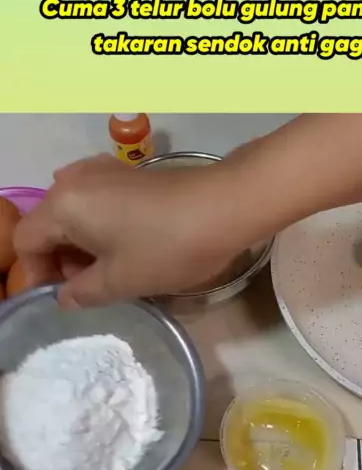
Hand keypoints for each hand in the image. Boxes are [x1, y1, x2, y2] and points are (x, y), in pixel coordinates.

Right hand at [14, 155, 248, 306]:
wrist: (227, 205)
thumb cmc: (168, 246)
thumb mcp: (121, 281)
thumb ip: (83, 292)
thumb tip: (65, 296)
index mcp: (63, 205)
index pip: (27, 242)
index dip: (37, 275)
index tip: (63, 299)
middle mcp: (75, 180)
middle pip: (48, 224)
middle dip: (61, 260)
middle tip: (89, 290)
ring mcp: (103, 171)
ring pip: (74, 214)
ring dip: (82, 246)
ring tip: (110, 273)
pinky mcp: (128, 173)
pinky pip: (98, 203)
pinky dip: (101, 227)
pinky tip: (126, 247)